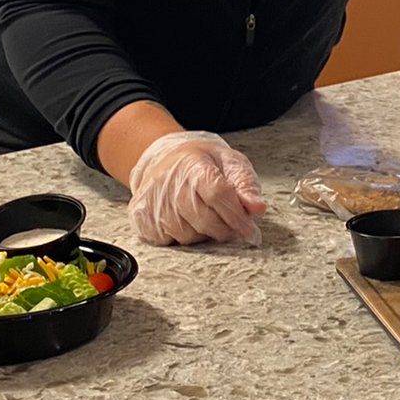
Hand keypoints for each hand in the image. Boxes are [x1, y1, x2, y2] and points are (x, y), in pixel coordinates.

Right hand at [126, 131, 267, 246]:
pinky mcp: (141, 217)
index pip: (218, 195)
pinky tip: (185, 220)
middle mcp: (169, 182)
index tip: (251, 233)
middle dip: (224, 229)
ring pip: (187, 235)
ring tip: (204, 214)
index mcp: (193, 165)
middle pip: (204, 220)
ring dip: (203, 233)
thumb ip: (245, 185)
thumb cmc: (202, 162)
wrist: (166, 158)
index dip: (237, 217)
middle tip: (232, 225)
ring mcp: (152, 201)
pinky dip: (183, 236)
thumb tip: (257, 208)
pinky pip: (169, 241)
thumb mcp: (230, 162)